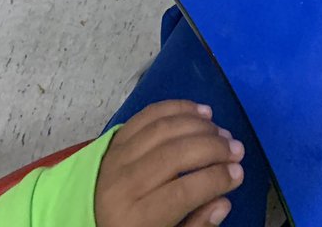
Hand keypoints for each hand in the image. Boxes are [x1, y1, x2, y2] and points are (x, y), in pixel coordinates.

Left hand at [95, 100, 243, 226]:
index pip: (183, 191)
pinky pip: (149, 114)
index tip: (238, 174)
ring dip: (200, 126)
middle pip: (175, 155)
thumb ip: (194, 226)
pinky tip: (200, 112)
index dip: (216, 179)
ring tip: (222, 132)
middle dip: (213, 148)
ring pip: (164, 129)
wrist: (83, 222)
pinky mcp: (115, 139)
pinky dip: (178, 107)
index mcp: (134, 218)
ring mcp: (116, 157)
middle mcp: (123, 183)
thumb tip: (223, 202)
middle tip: (237, 149)